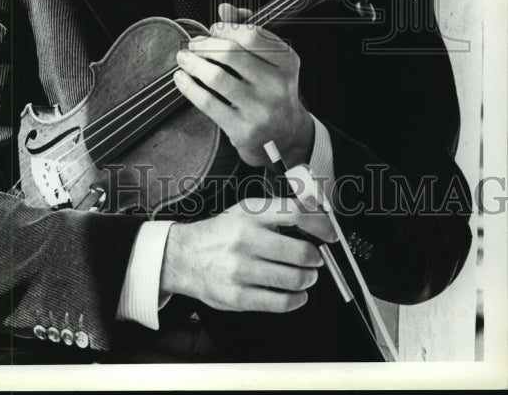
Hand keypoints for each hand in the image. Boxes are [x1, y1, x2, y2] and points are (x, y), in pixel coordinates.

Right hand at [160, 195, 335, 312]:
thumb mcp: (245, 211)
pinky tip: (296, 295)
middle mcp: (245, 239)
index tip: (330, 234)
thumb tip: (315, 214)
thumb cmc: (219, 234)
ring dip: (307, 279)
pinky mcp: (238, 296)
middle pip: (300, 251)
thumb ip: (277, 212)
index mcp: (249, 214)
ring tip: (306, 276)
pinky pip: (279, 302)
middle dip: (315, 258)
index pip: (295, 213)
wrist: (184, 256)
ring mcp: (240, 269)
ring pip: (293, 279)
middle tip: (316, 260)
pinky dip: (296, 300)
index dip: (320, 224)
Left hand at [174, 3, 313, 167]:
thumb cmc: (272, 89)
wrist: (284, 133)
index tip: (213, 29)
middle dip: (205, 44)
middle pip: (231, 53)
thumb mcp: (270, 59)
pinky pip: (208, 102)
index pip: (252, 35)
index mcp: (287, 62)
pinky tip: (181, 78)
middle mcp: (277, 86)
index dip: (226, 28)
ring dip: (193, 63)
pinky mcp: (243, 129)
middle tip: (193, 44)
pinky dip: (188, 87)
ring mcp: (261, 109)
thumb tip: (225, 9)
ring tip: (184, 58)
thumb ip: (249, 31)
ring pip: (217, 77)